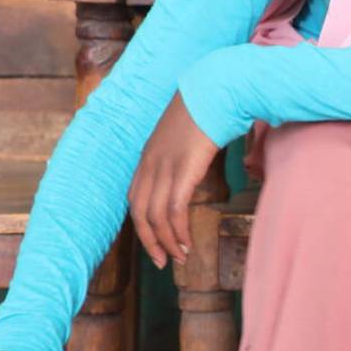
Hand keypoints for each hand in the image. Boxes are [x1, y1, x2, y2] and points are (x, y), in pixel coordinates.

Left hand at [128, 93, 219, 268]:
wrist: (216, 88)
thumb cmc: (208, 108)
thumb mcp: (186, 134)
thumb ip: (182, 153)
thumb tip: (192, 167)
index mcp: (148, 156)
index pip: (135, 199)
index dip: (142, 226)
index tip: (155, 243)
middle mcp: (151, 163)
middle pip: (140, 213)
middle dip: (150, 242)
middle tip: (164, 262)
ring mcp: (166, 166)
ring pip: (156, 216)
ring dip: (167, 242)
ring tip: (180, 257)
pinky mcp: (184, 169)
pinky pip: (174, 209)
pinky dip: (178, 230)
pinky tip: (187, 242)